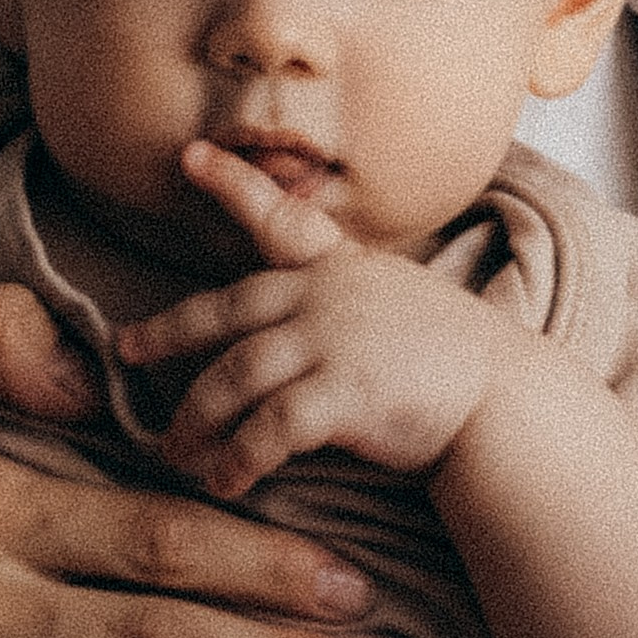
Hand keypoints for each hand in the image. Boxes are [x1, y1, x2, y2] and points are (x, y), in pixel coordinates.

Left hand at [116, 143, 506, 498]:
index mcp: (342, 270)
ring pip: (233, 378)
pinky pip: (267, 430)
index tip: (189, 155)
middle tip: (127, 349)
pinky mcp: (342, 394)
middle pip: (224, 313)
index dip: (233, 186)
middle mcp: (327, 297)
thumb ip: (344, 307)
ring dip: (196, 421)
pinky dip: (238, 458)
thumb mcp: (399, 307)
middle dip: (168, 333)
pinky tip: (224, 483)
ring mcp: (332, 342)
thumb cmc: (456, 365)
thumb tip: (295, 328)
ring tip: (175, 453)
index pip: (280, 220)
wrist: (509, 402)